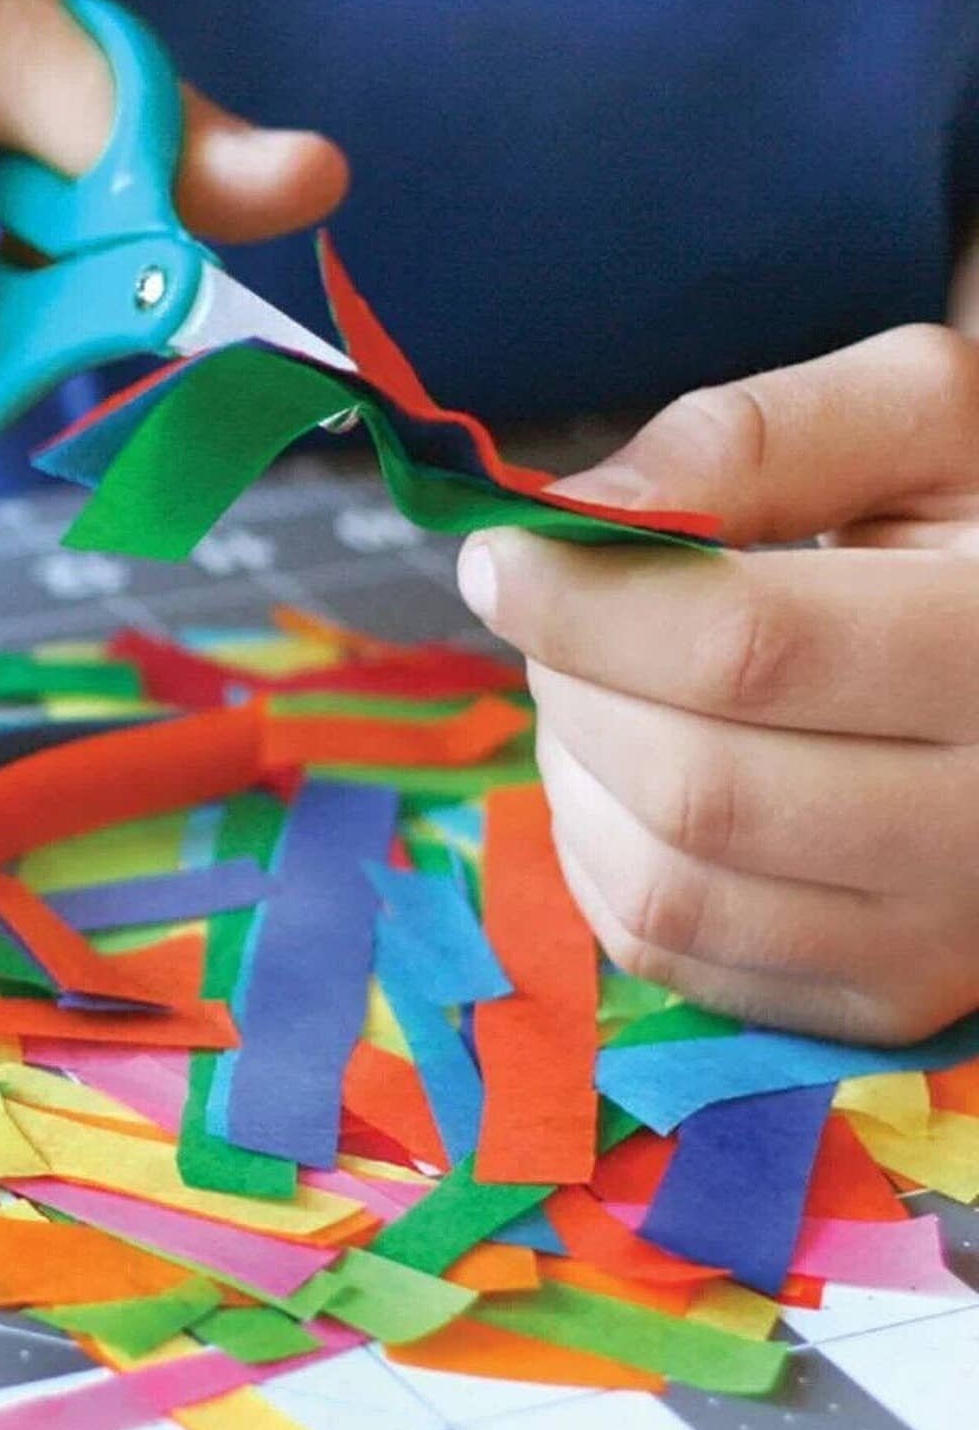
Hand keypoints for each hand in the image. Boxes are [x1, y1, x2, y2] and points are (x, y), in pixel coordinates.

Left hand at [456, 323, 978, 1042]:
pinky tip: (623, 771)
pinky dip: (598, 856)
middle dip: (576, 684)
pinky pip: (671, 953)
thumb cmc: (974, 530)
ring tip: (597, 683)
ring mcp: (937, 942)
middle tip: (562, 611)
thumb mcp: (920, 427)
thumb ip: (757, 440)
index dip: (586, 604)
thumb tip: (575, 511)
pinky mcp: (881, 1002)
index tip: (498, 557)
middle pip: (694, 784)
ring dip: (577, 774)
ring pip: (668, 888)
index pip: (748, 651)